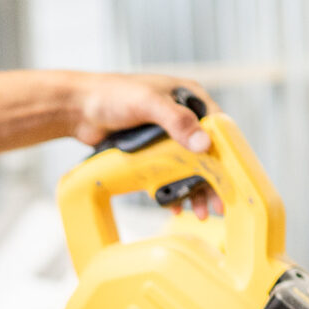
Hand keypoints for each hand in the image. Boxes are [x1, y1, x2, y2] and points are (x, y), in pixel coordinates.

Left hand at [71, 74, 221, 215]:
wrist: (77, 108)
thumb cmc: (111, 95)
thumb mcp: (148, 103)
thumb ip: (176, 120)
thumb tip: (204, 144)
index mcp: (188, 97)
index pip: (218, 128)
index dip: (226, 154)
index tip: (231, 179)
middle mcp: (181, 117)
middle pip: (206, 152)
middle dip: (212, 180)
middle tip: (216, 205)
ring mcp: (166, 136)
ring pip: (189, 166)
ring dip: (195, 189)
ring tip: (200, 212)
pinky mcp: (150, 150)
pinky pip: (168, 172)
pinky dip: (173, 189)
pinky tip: (175, 205)